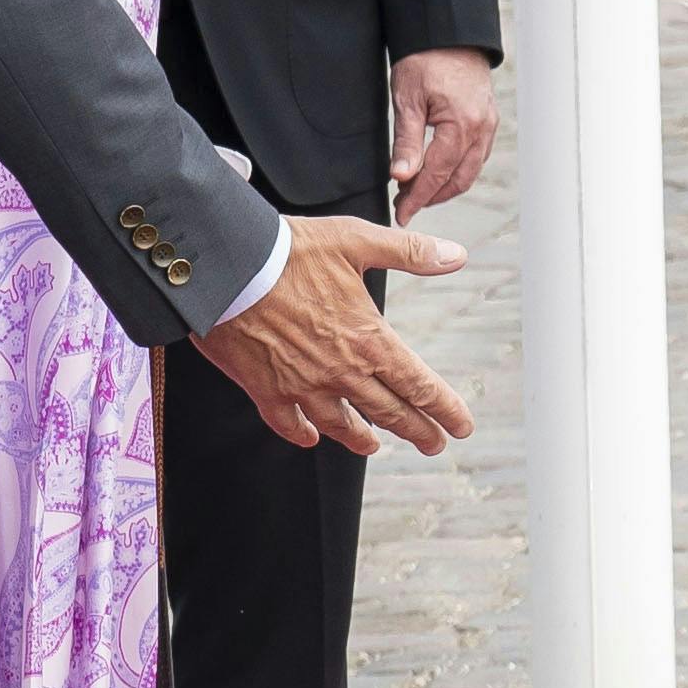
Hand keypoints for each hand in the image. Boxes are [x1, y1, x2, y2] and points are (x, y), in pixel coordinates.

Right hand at [191, 216, 472, 455]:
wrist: (224, 268)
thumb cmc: (290, 250)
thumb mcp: (356, 240)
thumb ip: (410, 251)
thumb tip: (458, 255)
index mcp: (370, 340)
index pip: (419, 385)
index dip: (445, 408)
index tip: (462, 428)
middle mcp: (342, 372)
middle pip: (389, 412)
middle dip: (418, 430)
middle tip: (435, 445)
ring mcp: (302, 386)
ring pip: (341, 425)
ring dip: (362, 439)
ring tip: (375, 447)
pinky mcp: (265, 389)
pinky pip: (288, 423)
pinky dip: (301, 434)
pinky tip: (311, 438)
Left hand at [388, 47, 498, 217]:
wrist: (449, 33)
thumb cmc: (425, 59)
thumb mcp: (407, 99)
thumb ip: (406, 142)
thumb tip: (401, 177)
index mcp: (461, 125)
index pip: (437, 174)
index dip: (417, 198)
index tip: (401, 214)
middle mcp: (481, 130)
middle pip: (458, 180)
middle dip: (431, 197)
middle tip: (405, 204)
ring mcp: (488, 126)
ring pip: (469, 171)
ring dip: (445, 186)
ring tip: (418, 191)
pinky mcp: (487, 122)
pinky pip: (475, 157)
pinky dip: (457, 171)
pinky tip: (438, 172)